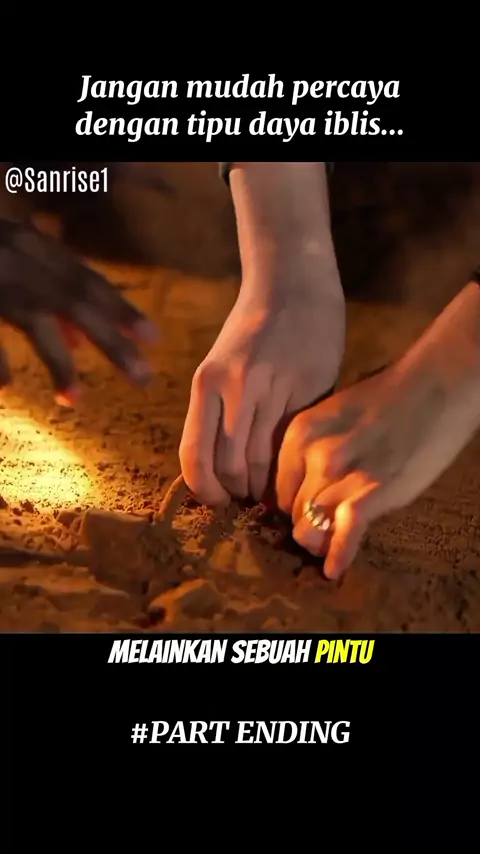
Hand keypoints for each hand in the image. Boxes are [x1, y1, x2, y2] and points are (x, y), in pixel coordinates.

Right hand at [0, 218, 157, 402]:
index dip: (121, 309)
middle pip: (76, 302)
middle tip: (144, 377)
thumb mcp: (14, 259)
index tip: (153, 339)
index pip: (86, 280)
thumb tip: (83, 343)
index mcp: (31, 245)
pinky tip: (5, 386)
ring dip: (59, 362)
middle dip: (113, 341)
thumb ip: (48, 293)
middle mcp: (17, 256)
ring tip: (77, 398)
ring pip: (34, 321)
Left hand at [179, 277, 344, 505]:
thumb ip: (221, 412)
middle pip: (231, 465)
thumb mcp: (222, 366)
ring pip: (265, 459)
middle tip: (251, 502)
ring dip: (268, 485)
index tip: (219, 502)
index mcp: (206, 383)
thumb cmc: (254, 329)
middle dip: (240, 493)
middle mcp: (234, 387)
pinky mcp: (307, 388)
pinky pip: (295, 441)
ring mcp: (272, 387)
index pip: (195, 456)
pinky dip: (293, 464)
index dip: (206, 490)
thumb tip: (222, 469)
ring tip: (273, 492)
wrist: (294, 284)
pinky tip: (296, 469)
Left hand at [276, 284, 479, 578]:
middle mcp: (312, 455)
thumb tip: (298, 491)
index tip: (302, 512)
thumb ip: (310, 451)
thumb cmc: (384, 401)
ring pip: (311, 529)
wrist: (432, 388)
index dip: (290, 505)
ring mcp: (340, 476)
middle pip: (292, 512)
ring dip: (320, 541)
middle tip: (324, 526)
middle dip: (304, 522)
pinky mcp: (371, 493)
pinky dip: (338, 555)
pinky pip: (344, 534)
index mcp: (297, 434)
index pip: (277, 489)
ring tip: (331, 543)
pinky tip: (333, 571)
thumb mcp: (331, 417)